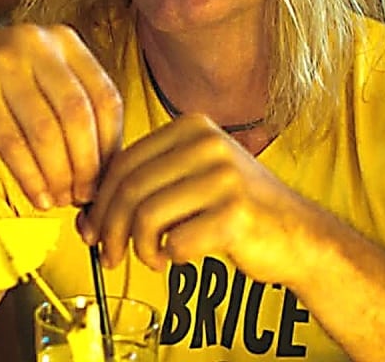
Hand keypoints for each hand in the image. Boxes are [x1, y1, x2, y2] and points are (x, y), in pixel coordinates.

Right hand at [0, 24, 123, 208]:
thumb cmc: (4, 88)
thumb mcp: (44, 84)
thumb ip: (76, 113)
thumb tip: (112, 172)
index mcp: (66, 42)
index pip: (105, 97)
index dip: (111, 144)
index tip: (109, 179)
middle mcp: (37, 43)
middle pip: (77, 115)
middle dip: (86, 164)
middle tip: (85, 197)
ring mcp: (3, 62)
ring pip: (45, 131)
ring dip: (57, 175)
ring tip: (61, 201)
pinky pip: (11, 142)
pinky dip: (30, 176)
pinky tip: (38, 198)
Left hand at [83, 115, 322, 283]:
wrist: (299, 236)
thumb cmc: (237, 210)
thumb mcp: (190, 184)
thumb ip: (143, 190)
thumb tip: (85, 219)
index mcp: (193, 127)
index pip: (123, 161)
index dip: (99, 201)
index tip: (93, 230)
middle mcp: (209, 143)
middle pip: (129, 188)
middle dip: (110, 229)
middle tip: (108, 255)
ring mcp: (224, 177)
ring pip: (146, 216)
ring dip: (139, 248)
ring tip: (152, 258)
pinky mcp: (235, 213)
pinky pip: (176, 242)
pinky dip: (170, 257)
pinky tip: (180, 258)